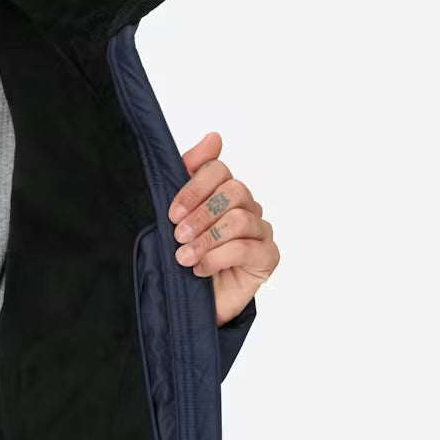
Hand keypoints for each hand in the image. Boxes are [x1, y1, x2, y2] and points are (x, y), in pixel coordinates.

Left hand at [167, 132, 278, 326]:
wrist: (190, 302)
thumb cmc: (184, 255)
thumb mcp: (177, 215)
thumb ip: (188, 174)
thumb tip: (214, 136)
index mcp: (224, 191)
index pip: (218, 170)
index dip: (193, 189)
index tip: (171, 213)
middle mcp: (246, 206)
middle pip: (233, 191)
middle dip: (200, 215)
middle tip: (178, 236)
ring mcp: (260, 231)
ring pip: (239, 220)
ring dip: (206, 240)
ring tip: (184, 257)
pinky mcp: (268, 257)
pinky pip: (246, 248)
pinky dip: (218, 258)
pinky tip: (200, 270)